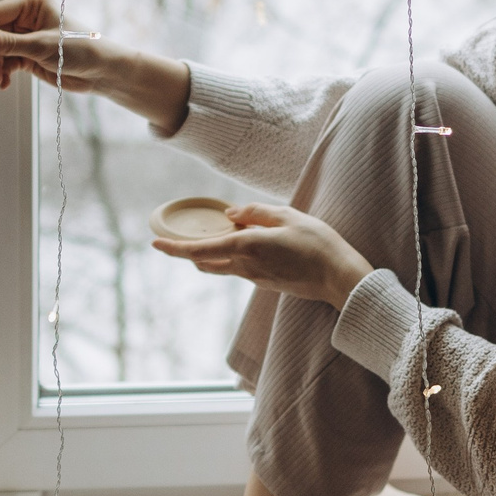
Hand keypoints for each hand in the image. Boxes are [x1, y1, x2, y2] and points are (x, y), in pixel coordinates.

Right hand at [0, 0, 190, 127]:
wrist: (100, 72)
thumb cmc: (79, 50)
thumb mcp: (41, 46)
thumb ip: (10, 43)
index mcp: (31, 3)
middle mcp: (26, 17)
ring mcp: (26, 36)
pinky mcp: (28, 54)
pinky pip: (6, 61)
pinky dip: (2, 72)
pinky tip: (3, 83)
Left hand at [155, 203, 372, 308]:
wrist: (340, 278)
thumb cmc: (319, 244)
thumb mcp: (289, 216)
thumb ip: (257, 212)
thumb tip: (233, 214)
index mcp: (247, 247)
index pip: (200, 249)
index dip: (175, 247)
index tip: (155, 244)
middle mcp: (245, 267)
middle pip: (205, 262)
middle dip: (189, 251)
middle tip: (179, 236)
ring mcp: (255, 278)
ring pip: (221, 265)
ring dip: (211, 252)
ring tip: (213, 233)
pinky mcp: (266, 283)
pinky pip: (239, 268)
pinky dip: (231, 255)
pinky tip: (242, 242)